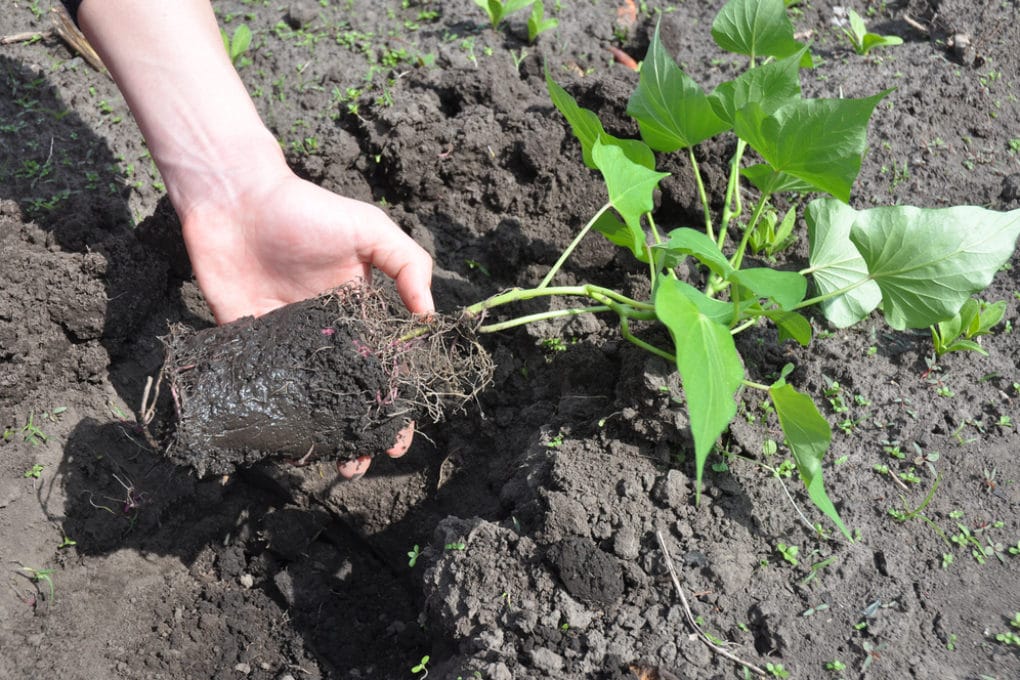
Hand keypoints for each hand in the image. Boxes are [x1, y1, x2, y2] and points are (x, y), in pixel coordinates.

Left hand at [180, 161, 432, 478]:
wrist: (235, 200)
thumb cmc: (307, 212)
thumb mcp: (369, 230)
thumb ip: (407, 266)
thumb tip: (429, 319)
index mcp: (360, 314)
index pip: (385, 367)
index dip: (396, 403)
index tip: (400, 436)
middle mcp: (326, 335)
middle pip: (349, 393)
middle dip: (362, 431)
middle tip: (365, 462)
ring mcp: (287, 343)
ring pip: (310, 400)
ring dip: (323, 434)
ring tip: (333, 463)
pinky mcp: (247, 343)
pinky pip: (262, 388)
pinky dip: (274, 419)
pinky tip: (284, 447)